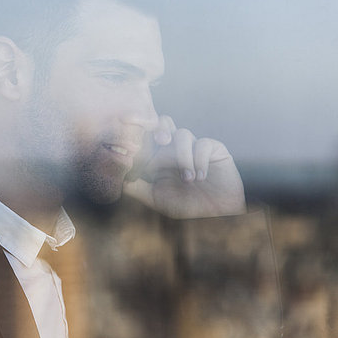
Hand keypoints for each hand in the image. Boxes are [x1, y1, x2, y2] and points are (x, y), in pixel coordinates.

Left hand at [123, 115, 245, 218]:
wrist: (218, 214)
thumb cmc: (188, 206)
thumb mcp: (158, 199)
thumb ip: (139, 189)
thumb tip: (120, 180)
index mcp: (160, 157)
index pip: (147, 138)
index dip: (142, 139)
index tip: (139, 152)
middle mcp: (176, 148)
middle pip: (164, 123)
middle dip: (160, 129)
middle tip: (161, 141)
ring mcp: (194, 147)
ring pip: (183, 134)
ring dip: (183, 156)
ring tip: (189, 179)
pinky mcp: (214, 149)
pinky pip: (203, 144)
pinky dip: (200, 160)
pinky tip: (201, 177)